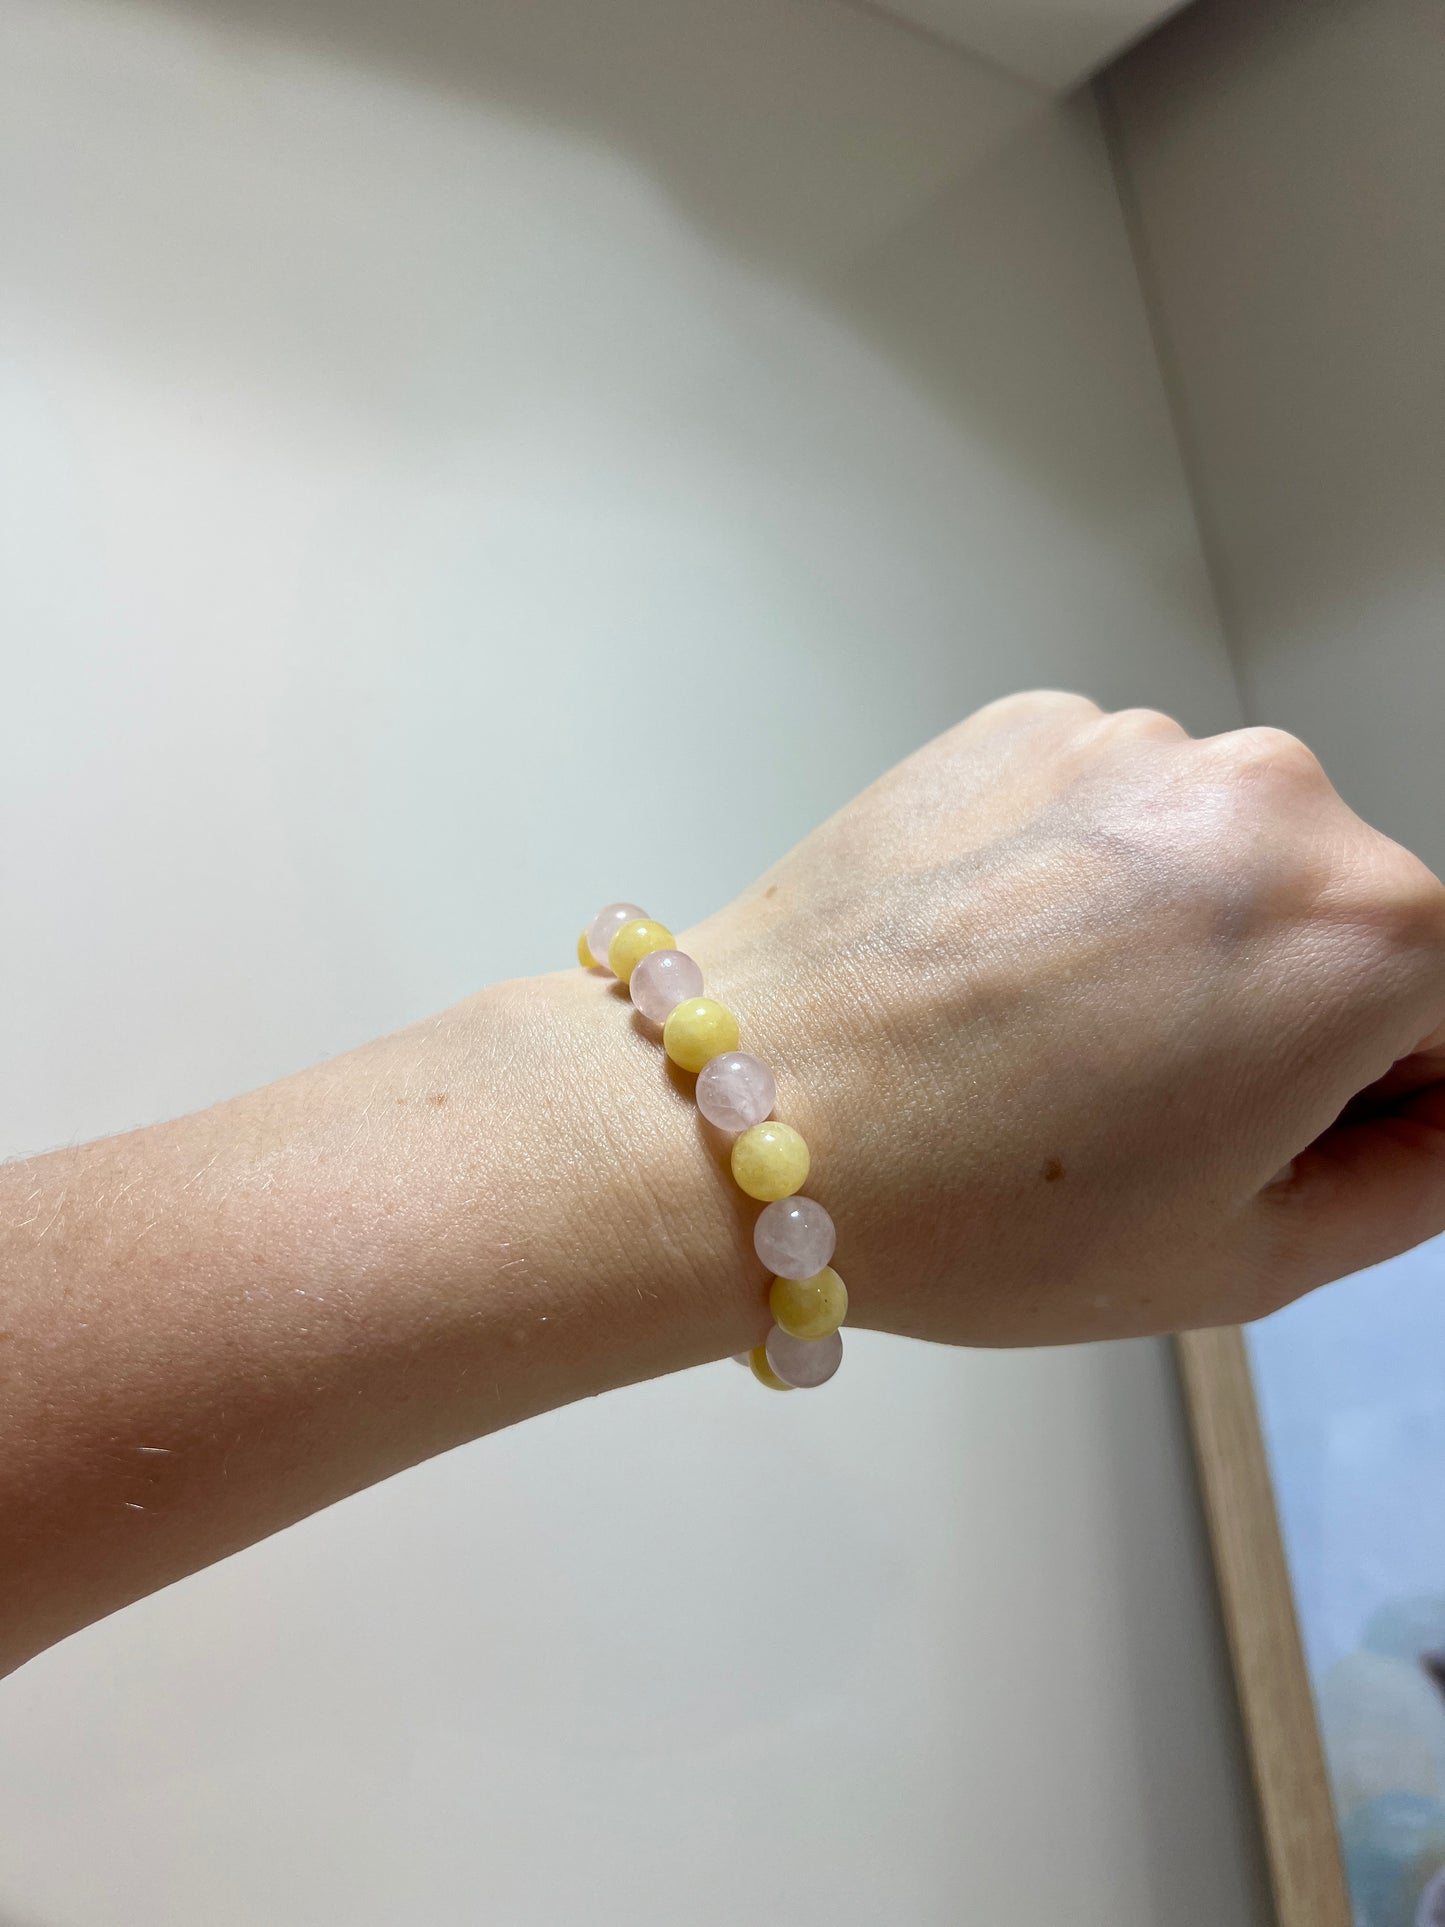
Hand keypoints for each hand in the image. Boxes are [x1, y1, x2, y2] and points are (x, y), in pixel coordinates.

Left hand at [682, 692, 1444, 1344]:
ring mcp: (1135, 744)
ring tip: (1042, 1035)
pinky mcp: (1025, 724)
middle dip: (1281, 1010)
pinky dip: (1080, 875)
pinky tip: (990, 962)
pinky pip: (1110, 808)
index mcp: (1365, 931)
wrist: (746, 1114)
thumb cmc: (981, 1207)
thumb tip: (1438, 1113)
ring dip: (1174, 934)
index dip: (1374, 1098)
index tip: (1270, 1139)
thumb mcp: (1249, 1256)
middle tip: (1136, 1107)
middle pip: (1343, 919)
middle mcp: (1270, 797)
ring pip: (1220, 857)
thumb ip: (1416, 1177)